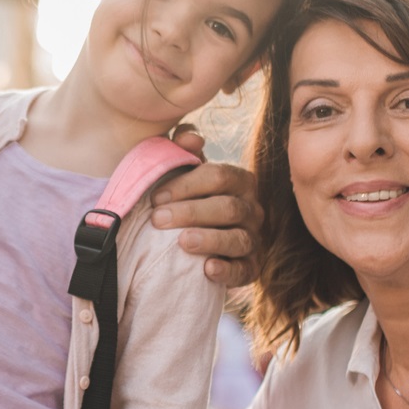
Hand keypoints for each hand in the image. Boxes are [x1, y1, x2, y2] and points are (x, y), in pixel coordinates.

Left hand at [151, 130, 262, 288]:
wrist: (191, 242)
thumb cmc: (187, 199)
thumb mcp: (183, 173)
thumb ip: (182, 150)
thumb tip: (188, 137)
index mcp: (239, 181)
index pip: (219, 176)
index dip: (186, 185)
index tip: (155, 197)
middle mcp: (252, 209)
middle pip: (228, 208)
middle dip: (191, 212)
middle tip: (158, 219)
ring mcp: (253, 240)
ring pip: (238, 238)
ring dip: (210, 239)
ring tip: (183, 242)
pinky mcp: (250, 268)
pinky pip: (244, 270)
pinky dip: (227, 270)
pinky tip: (207, 269)